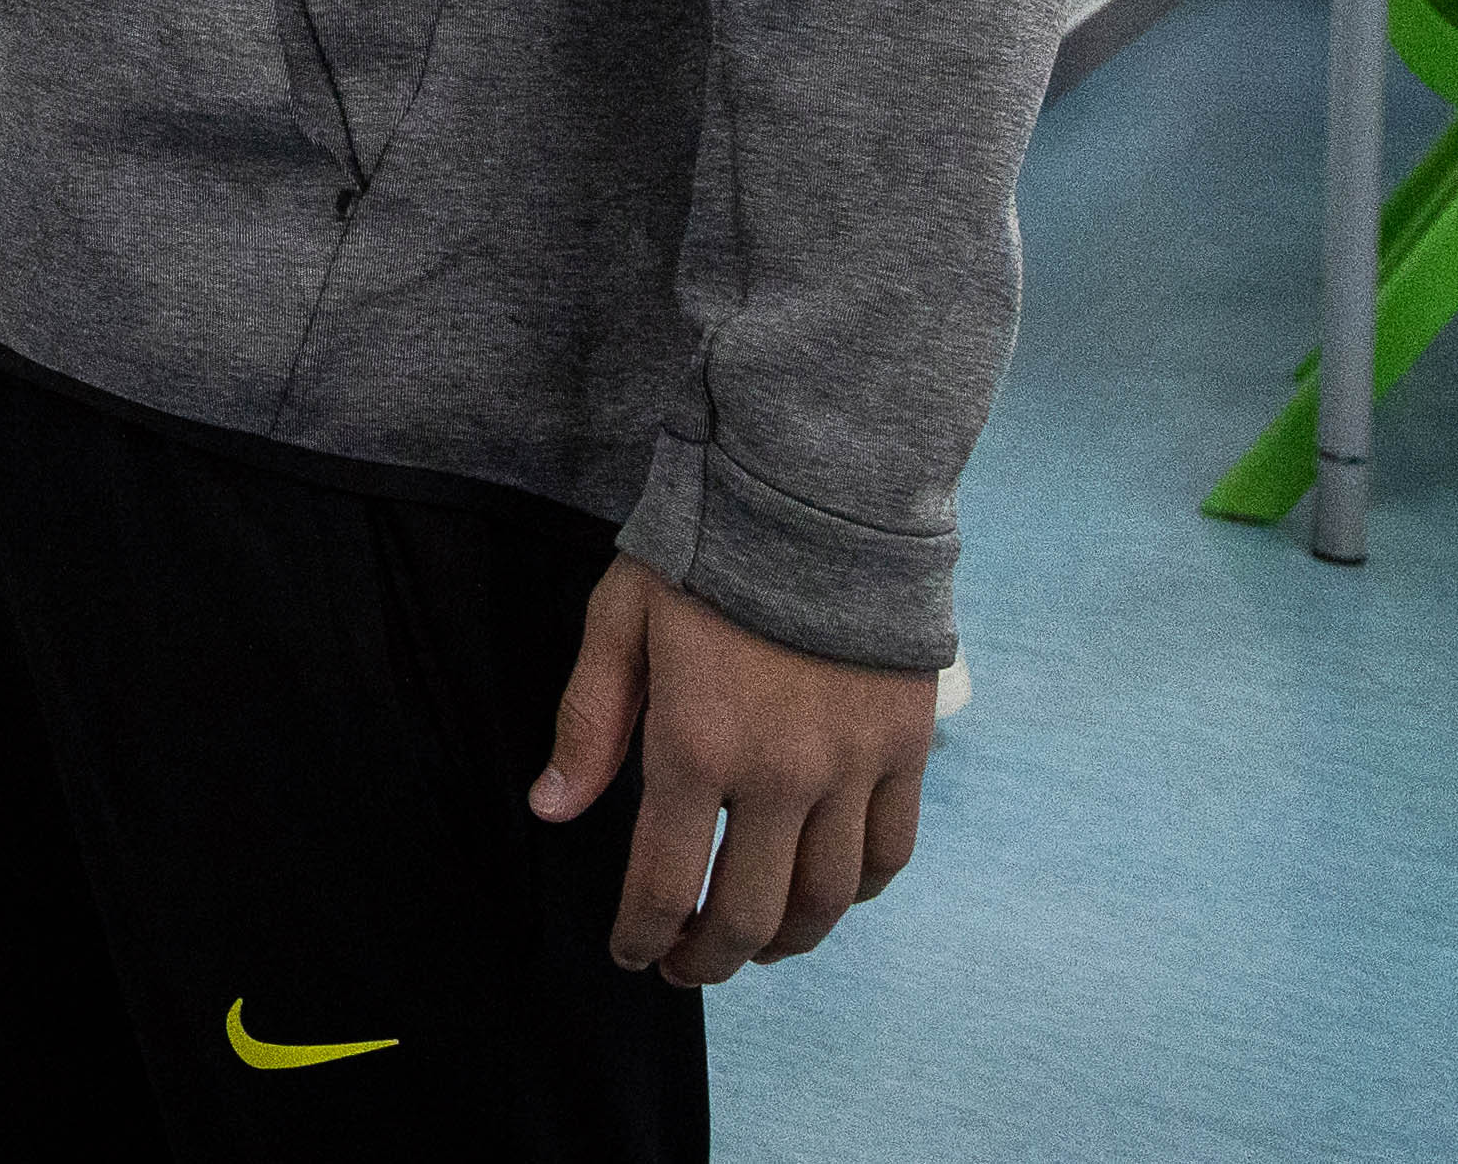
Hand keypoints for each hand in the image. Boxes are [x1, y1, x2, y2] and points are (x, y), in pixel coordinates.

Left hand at [526, 558, 935, 984]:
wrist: (822, 490)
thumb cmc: (709, 547)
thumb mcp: (620, 618)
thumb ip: (589, 721)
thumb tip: (552, 809)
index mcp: (696, 744)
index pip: (663, 883)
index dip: (642, 937)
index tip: (631, 955)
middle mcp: (779, 774)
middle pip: (750, 914)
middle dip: (710, 959)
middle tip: (686, 967)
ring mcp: (851, 767)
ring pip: (827, 900)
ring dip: (785, 941)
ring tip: (753, 945)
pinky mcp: (906, 749)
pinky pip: (890, 852)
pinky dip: (859, 892)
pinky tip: (828, 895)